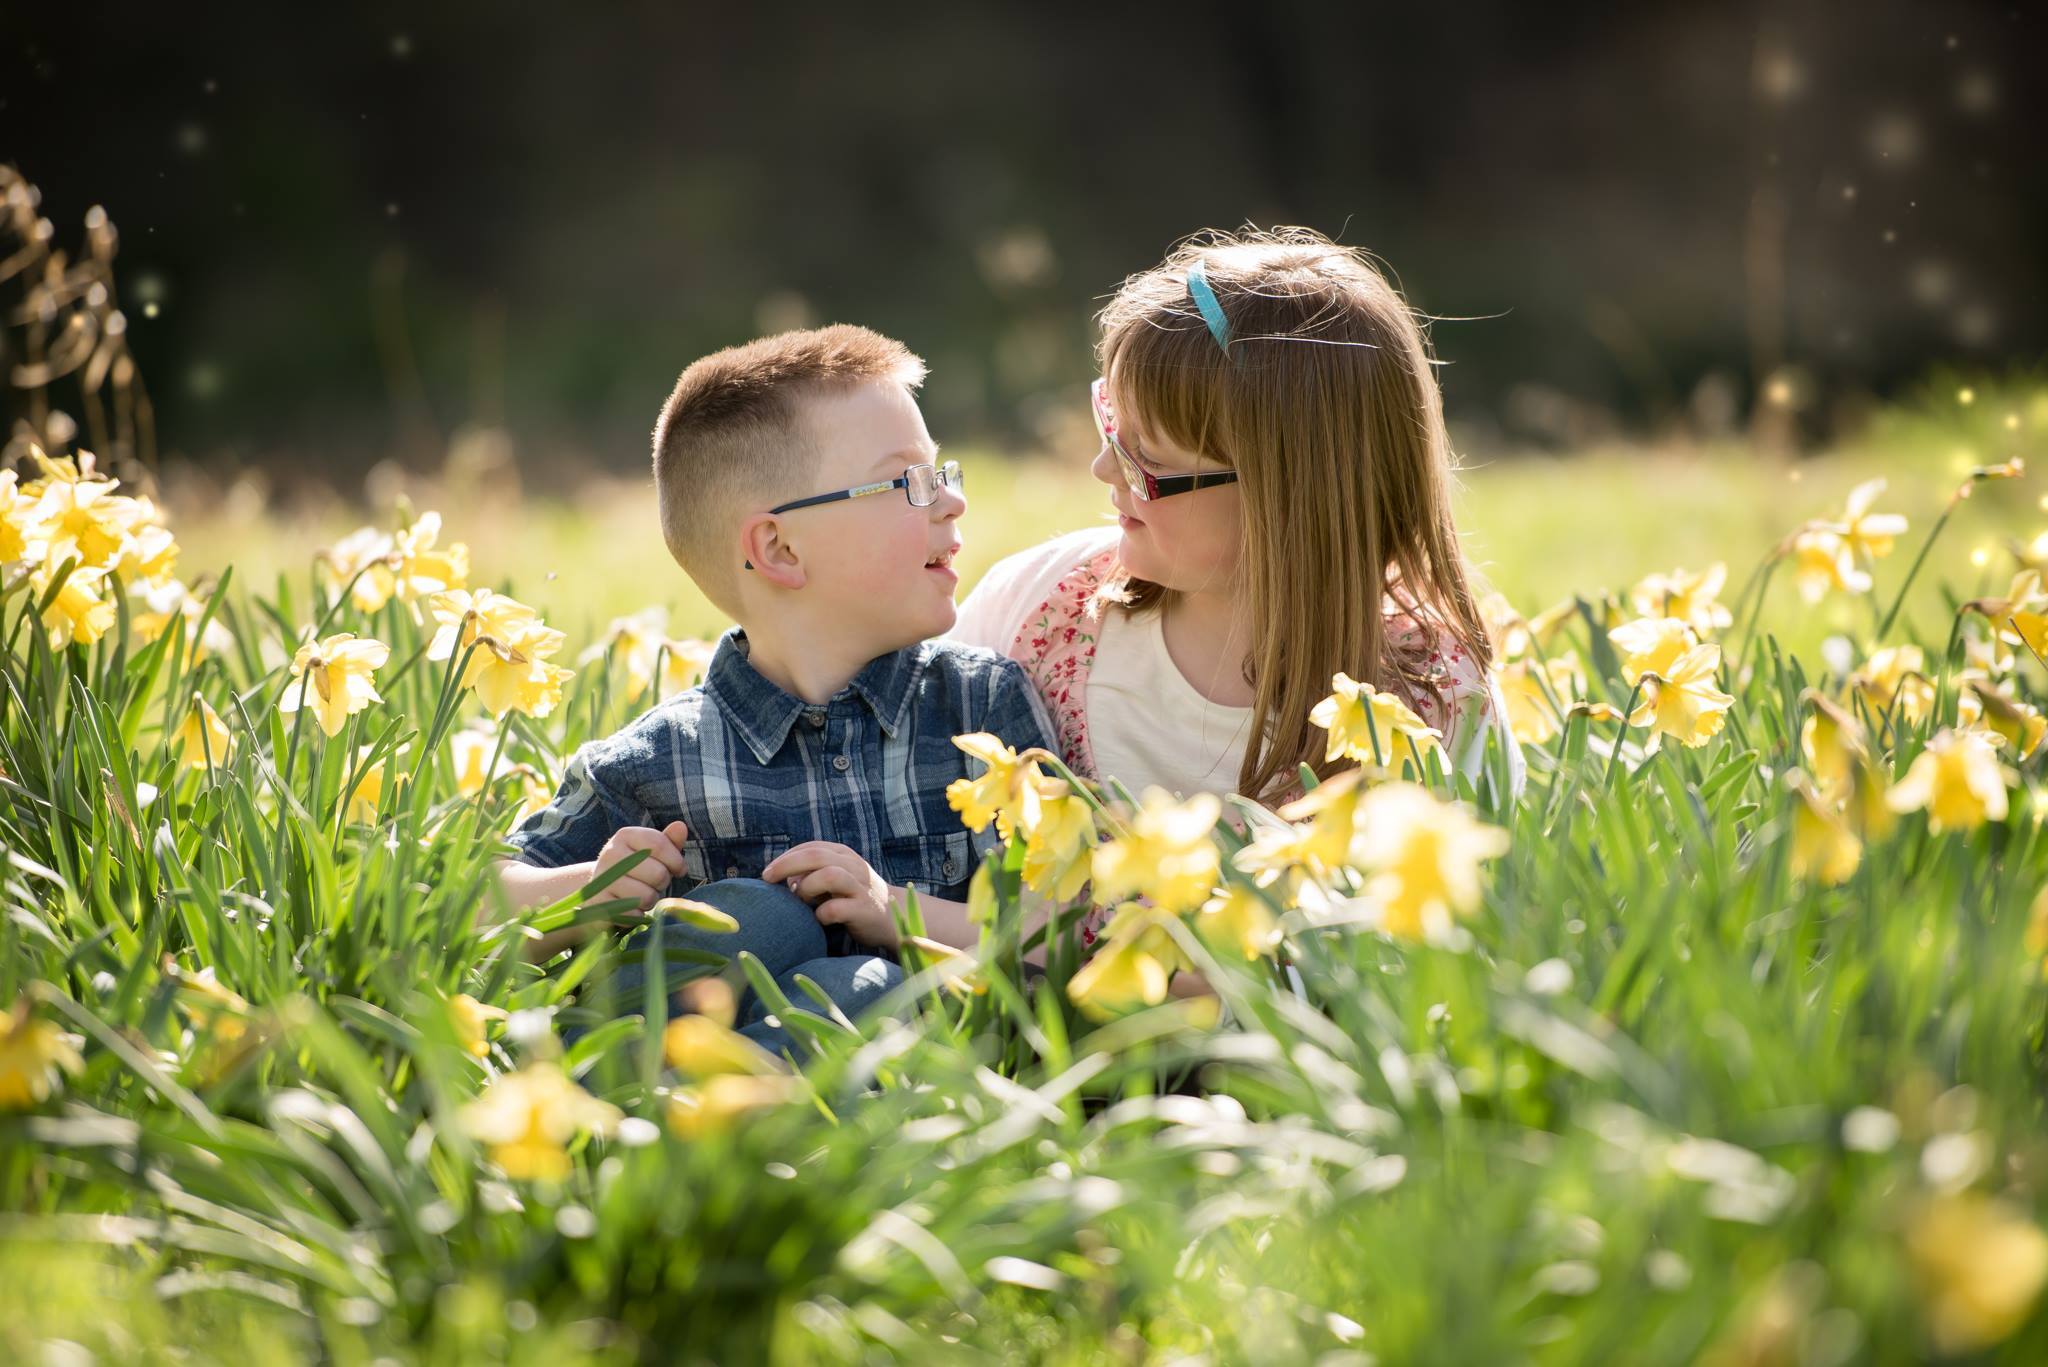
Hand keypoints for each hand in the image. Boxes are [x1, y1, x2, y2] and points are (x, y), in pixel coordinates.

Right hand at [592, 820, 688, 916]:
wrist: (598, 890)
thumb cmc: (634, 868)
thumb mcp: (650, 852)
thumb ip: (668, 841)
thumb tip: (681, 826)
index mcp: (625, 836)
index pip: (659, 844)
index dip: (676, 861)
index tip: (679, 870)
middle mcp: (611, 854)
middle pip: (658, 873)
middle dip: (663, 883)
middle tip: (654, 883)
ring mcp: (602, 880)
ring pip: (647, 896)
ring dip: (651, 899)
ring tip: (642, 895)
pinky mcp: (600, 905)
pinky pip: (634, 914)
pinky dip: (638, 914)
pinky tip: (630, 907)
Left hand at [761, 841, 895, 945]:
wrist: (894, 916)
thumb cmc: (855, 896)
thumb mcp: (837, 877)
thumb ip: (812, 873)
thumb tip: (783, 878)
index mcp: (844, 855)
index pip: (810, 847)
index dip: (786, 857)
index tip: (768, 873)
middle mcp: (853, 866)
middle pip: (815, 855)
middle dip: (786, 865)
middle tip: (767, 879)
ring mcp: (860, 887)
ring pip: (829, 875)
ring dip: (807, 887)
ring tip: (800, 899)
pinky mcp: (864, 910)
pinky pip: (836, 909)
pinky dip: (821, 914)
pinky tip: (818, 919)